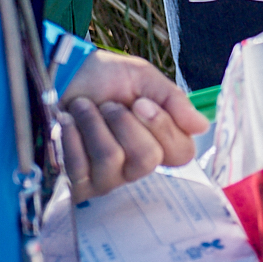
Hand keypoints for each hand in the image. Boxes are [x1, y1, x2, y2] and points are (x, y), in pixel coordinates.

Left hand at [56, 51, 209, 198]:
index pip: (182, 153)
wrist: (60, 76)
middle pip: (147, 160)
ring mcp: (109, 179)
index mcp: (161, 141)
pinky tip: (66, 122)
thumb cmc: (103, 78)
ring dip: (94, 124)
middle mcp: (138, 167)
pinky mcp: (79, 184)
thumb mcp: (143, 78)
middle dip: (124, 123)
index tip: (141, 102)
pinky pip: (81, 168)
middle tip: (109, 105)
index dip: (163, 127)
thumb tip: (202, 126)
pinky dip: (72, 136)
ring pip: (112, 160)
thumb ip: (173, 100)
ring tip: (83, 108)